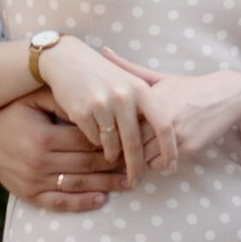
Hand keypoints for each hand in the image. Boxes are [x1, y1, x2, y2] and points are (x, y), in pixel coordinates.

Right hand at [0, 95, 128, 211]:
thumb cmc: (12, 112)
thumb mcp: (35, 99)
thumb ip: (65, 103)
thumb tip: (98, 109)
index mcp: (43, 137)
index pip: (87, 141)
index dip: (112, 141)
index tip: (131, 140)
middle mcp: (39, 162)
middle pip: (87, 164)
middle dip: (115, 164)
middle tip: (139, 163)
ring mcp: (34, 181)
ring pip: (78, 185)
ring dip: (106, 185)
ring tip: (129, 183)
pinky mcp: (28, 195)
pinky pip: (60, 203)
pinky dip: (82, 203)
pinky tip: (102, 200)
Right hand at [38, 37, 156, 183]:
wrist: (68, 60)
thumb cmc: (104, 75)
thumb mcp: (130, 82)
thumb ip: (146, 107)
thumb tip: (164, 140)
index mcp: (141, 89)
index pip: (163, 125)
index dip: (170, 148)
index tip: (172, 166)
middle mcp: (124, 96)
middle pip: (135, 142)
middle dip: (136, 166)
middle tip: (137, 180)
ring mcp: (102, 104)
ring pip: (112, 145)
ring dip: (113, 156)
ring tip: (112, 158)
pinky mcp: (82, 111)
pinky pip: (93, 140)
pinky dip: (95, 143)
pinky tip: (94, 135)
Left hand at [100, 53, 240, 172]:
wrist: (225, 96)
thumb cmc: (187, 88)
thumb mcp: (159, 77)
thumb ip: (129, 68)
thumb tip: (103, 50)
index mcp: (151, 97)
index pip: (118, 118)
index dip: (110, 127)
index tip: (105, 130)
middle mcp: (162, 115)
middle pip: (128, 140)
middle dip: (119, 147)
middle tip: (114, 149)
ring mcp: (176, 133)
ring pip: (142, 156)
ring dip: (136, 158)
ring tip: (134, 154)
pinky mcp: (188, 147)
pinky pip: (160, 163)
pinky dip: (154, 163)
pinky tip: (154, 156)